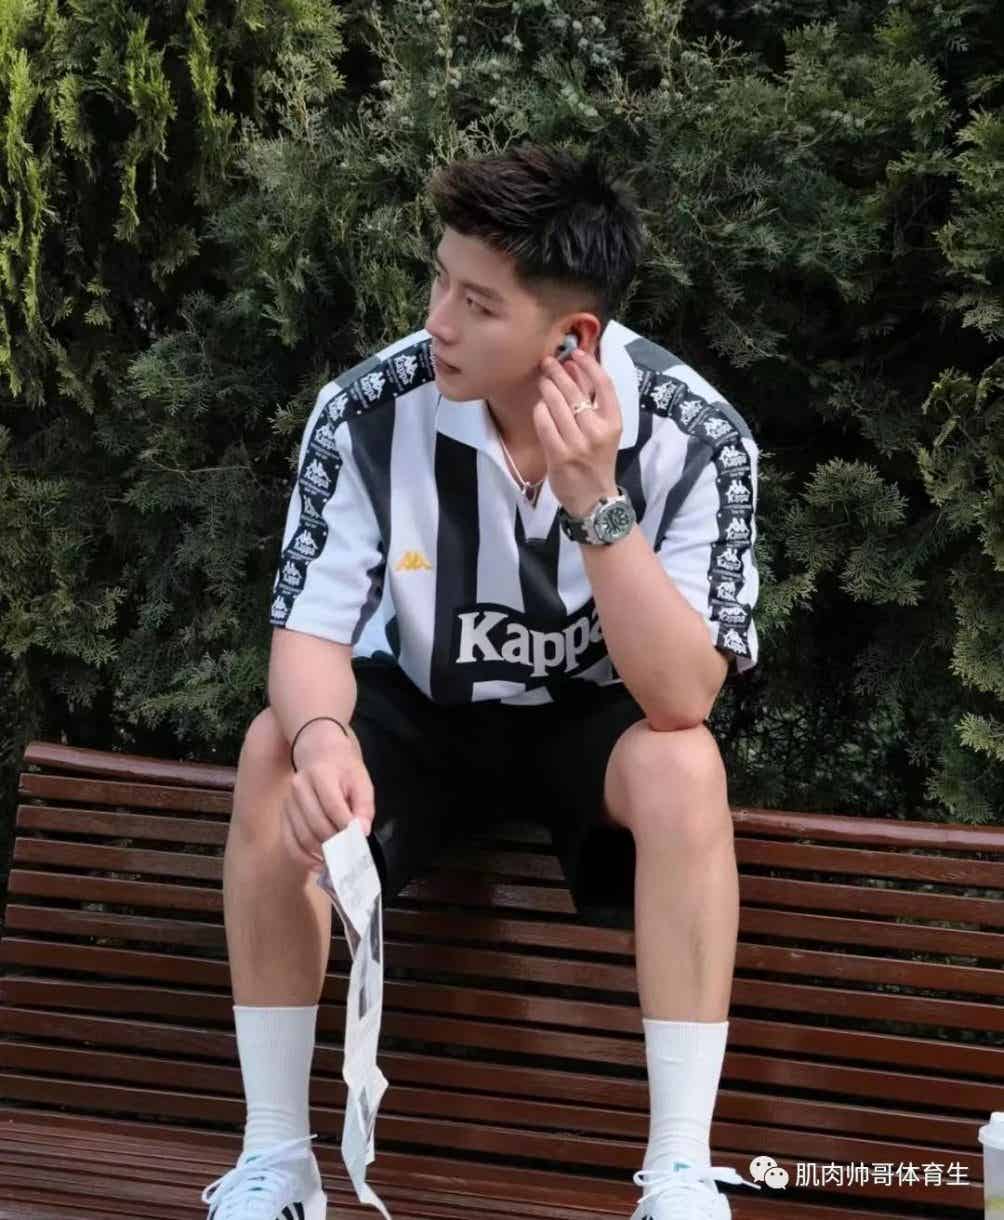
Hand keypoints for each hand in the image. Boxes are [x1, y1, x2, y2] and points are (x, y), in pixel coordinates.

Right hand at [281, 738, 374, 872]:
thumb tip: (362, 831)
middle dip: (335, 843)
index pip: (332, 806)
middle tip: (349, 856)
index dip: (345, 827)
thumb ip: (364, 806)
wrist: (319, 755)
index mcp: (321, 774)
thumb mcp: (361, 781)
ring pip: (302, 835)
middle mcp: (300, 787)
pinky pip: (289, 841)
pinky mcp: (284, 814)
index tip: (358, 841)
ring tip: (336, 863)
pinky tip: (317, 864)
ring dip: (320, 853)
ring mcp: (288, 801)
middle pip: (316, 823)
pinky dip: (302, 857)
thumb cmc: (343, 771)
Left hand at [533, 347, 621, 517]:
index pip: (604, 385)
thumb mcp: (604, 432)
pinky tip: (539, 407)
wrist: (594, 499)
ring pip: (556, 405)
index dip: (589, 364)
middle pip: (575, 392)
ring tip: (543, 381)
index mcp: (614, 423)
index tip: (575, 353)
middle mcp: (598, 432)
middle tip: (547, 362)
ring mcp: (578, 444)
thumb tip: (575, 369)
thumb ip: (592, 403)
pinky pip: (544, 423)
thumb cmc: (598, 461)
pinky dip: (539, 411)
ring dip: (547, 388)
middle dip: (558, 372)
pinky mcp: (560, 455)